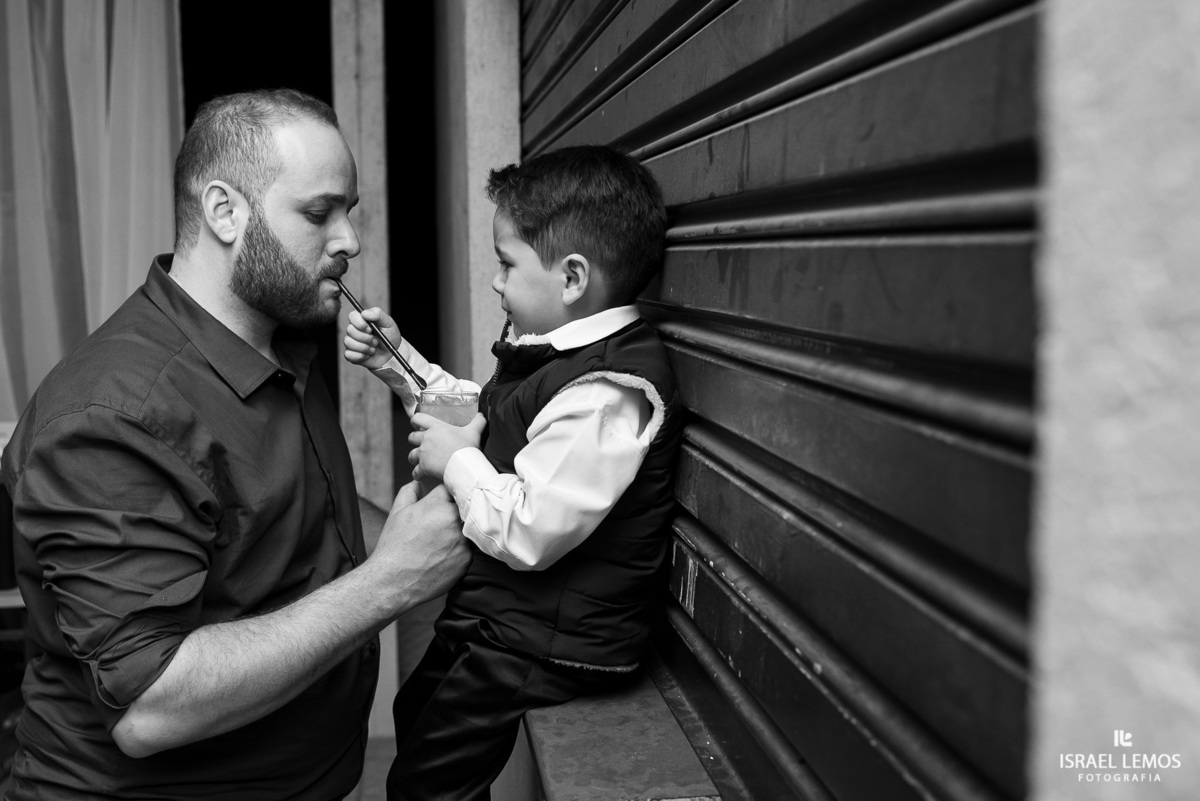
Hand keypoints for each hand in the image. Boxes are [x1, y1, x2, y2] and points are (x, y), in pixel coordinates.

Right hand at [343, 307, 400, 370]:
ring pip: (348, 343)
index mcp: (362, 319)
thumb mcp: (388, 323)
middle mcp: (354, 330)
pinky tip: (368, 355)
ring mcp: (351, 342)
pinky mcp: (351, 354)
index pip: (352, 316)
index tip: (370, 329)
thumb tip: (364, 313)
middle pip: (350, 330)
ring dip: (364, 347)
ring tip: (373, 348)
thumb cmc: (390, 337)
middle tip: (376, 341)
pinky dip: (361, 356)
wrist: (392, 354)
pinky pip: (349, 354)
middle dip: (366, 338)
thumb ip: (378, 314)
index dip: (360, 323)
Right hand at [368, 483, 468, 605]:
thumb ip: (409, 492)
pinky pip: (469, 547)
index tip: (442, 501)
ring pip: (468, 527)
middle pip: (464, 506)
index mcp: (437, 504)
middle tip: (440, 522)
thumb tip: (418, 484)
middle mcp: (454, 520)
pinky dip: (459, 548)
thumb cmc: (393, 547)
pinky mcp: (466, 559)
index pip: (452, 487)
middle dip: (455, 510)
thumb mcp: (397, 512)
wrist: (394, 581)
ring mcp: (463, 540)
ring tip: (440, 540)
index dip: (447, 493)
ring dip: (459, 529)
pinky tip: (443, 554)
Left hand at [408, 413, 486, 482]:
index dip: (415, 421)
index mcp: (436, 427)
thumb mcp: (474, 432)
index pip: (418, 418)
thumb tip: (482, 416)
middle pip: (412, 437)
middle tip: (420, 443)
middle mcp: (427, 439)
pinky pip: (415, 471)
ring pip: (411, 454)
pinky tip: (420, 475)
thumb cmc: (467, 449)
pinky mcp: (423, 467)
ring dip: (414, 457)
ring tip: (419, 460)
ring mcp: (423, 453)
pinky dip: (417, 474)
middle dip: (414, 440)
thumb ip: (478, 422)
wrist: (464, 466)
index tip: (416, 424)